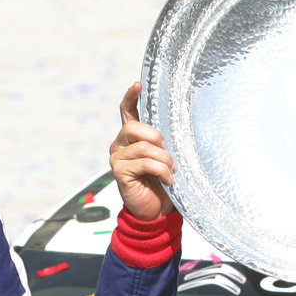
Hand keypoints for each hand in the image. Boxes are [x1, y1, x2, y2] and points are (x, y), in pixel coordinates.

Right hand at [110, 83, 175, 220]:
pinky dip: (161, 170)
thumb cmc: (162, 183)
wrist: (155, 211)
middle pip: (133, 127)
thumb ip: (163, 143)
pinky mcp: (119, 172)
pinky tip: (168, 179)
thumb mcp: (165, 157)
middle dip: (156, 137)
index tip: (138, 84)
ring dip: (163, 159)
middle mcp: (120, 145)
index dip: (131, 97)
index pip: (126, 111)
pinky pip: (144, 163)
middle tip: (168, 153)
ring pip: (142, 147)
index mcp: (132, 138)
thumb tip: (178, 127)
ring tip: (171, 170)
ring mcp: (117, 158)